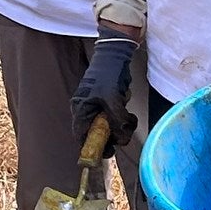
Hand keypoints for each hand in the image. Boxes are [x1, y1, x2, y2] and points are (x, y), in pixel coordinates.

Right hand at [71, 35, 139, 150]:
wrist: (115, 56)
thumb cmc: (107, 74)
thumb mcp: (112, 98)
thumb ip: (117, 119)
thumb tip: (122, 136)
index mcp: (81, 109)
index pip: (81, 134)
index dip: (91, 147)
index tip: (105, 153)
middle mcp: (87, 110)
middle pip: (96, 133)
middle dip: (112, 136)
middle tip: (123, 137)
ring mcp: (98, 107)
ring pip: (109, 127)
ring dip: (121, 127)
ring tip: (129, 119)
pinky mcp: (108, 104)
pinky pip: (116, 118)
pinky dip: (124, 118)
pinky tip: (127, 110)